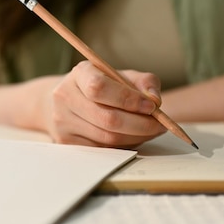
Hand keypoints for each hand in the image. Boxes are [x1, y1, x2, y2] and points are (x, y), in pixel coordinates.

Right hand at [44, 61, 166, 147]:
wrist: (67, 100)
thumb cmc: (102, 86)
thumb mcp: (121, 76)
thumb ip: (143, 82)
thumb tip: (155, 100)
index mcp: (79, 74)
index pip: (99, 88)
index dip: (128, 99)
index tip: (152, 106)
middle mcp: (65, 97)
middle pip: (106, 118)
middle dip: (140, 125)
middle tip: (160, 125)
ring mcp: (63, 122)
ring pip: (107, 138)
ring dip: (136, 137)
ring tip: (150, 131)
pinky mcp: (66, 142)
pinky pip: (103, 150)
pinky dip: (124, 145)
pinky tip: (132, 137)